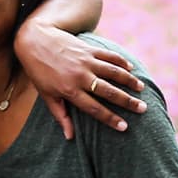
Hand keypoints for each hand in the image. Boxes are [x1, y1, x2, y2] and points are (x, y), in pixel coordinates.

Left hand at [14, 20, 144, 138]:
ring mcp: (86, 61)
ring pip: (113, 72)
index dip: (110, 119)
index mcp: (70, 91)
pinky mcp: (89, 49)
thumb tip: (70, 137)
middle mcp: (80, 76)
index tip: (125, 127)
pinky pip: (109, 56)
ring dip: (129, 81)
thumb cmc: (39, 72)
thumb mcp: (47, 95)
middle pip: (109, 92)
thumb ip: (61, 115)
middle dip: (128, 102)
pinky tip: (131, 69)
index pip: (94, 109)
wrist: (34, 40)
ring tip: (141, 89)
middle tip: (142, 109)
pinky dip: (122, 62)